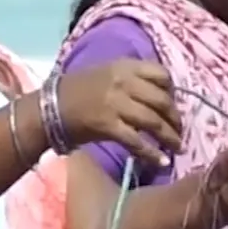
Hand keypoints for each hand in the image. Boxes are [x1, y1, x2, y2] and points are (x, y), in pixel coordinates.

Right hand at [53, 59, 182, 169]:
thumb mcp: (106, 73)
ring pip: (154, 121)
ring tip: (177, 148)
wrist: (48, 108)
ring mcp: (116, 103)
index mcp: (124, 66)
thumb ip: (131, 79)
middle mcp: (123, 82)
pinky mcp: (108, 125)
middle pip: (162, 100)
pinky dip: (152, 153)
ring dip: (170, 137)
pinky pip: (137, 141)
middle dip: (175, 118)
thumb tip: (156, 96)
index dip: (172, 92)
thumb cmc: (76, 91)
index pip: (161, 74)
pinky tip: (161, 162)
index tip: (173, 105)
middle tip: (179, 132)